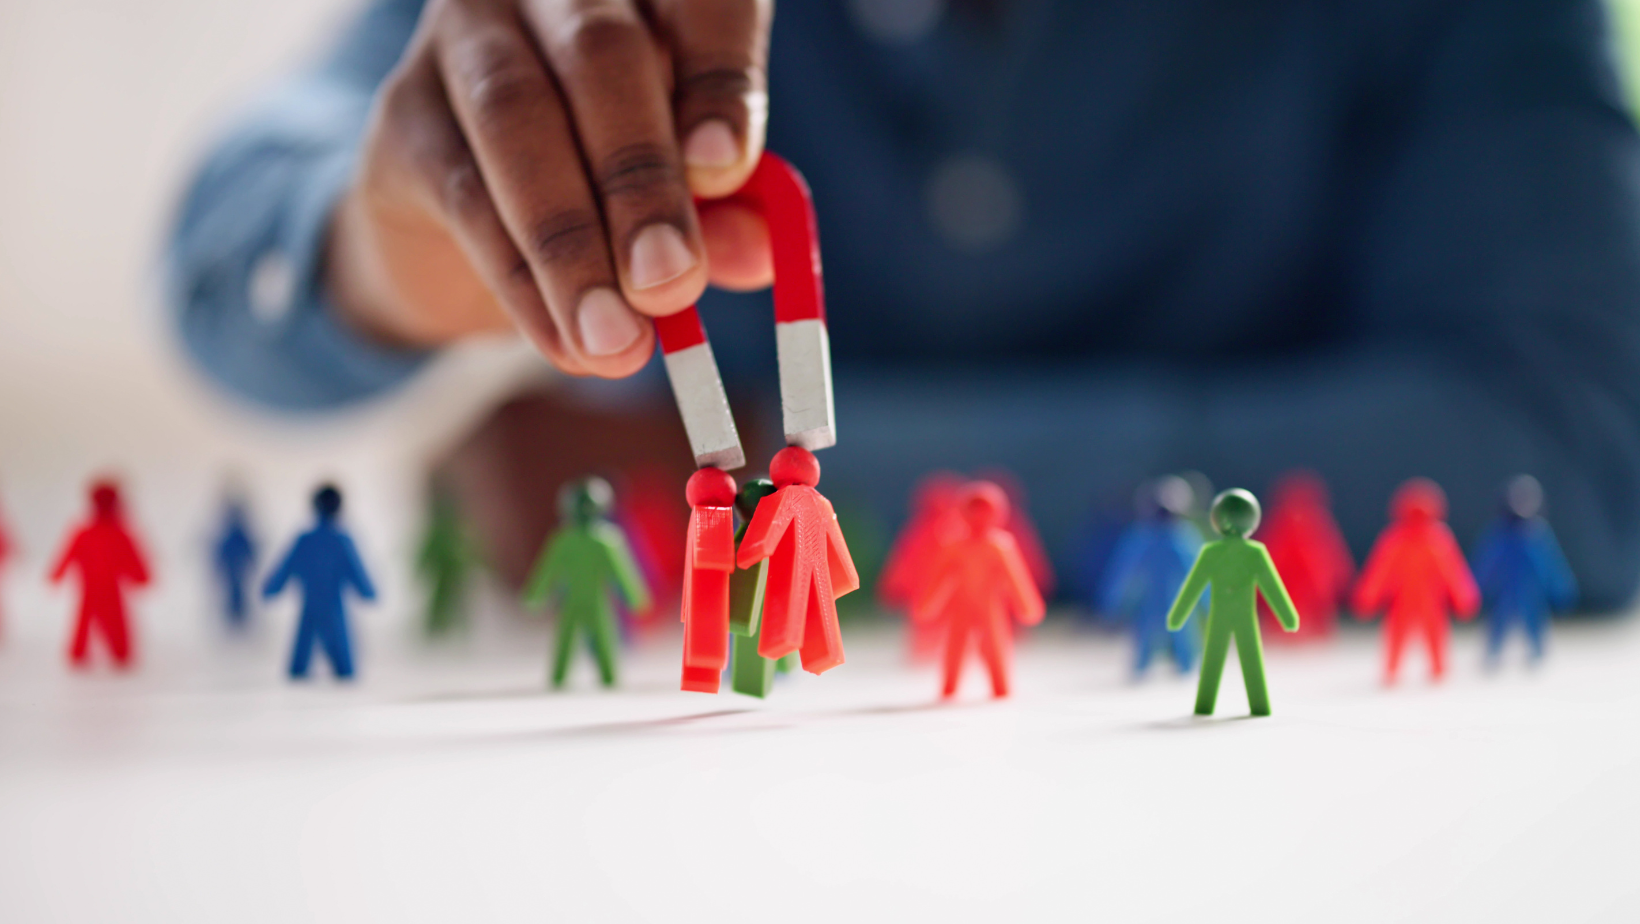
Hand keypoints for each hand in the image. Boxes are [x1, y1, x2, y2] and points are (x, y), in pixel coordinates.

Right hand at [326, 0, 775, 376]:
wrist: (464, 224)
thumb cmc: (606, 182)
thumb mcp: (683, 196)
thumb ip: (727, 213)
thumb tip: (760, 252)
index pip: (696, 0)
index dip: (718, 76)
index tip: (727, 169)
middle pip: (599, 54)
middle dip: (641, 179)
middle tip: (671, 282)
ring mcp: (465, 39)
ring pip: (517, 118)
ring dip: (573, 243)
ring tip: (616, 340)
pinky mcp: (402, 115)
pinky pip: (465, 197)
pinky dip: (523, 283)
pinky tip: (565, 343)